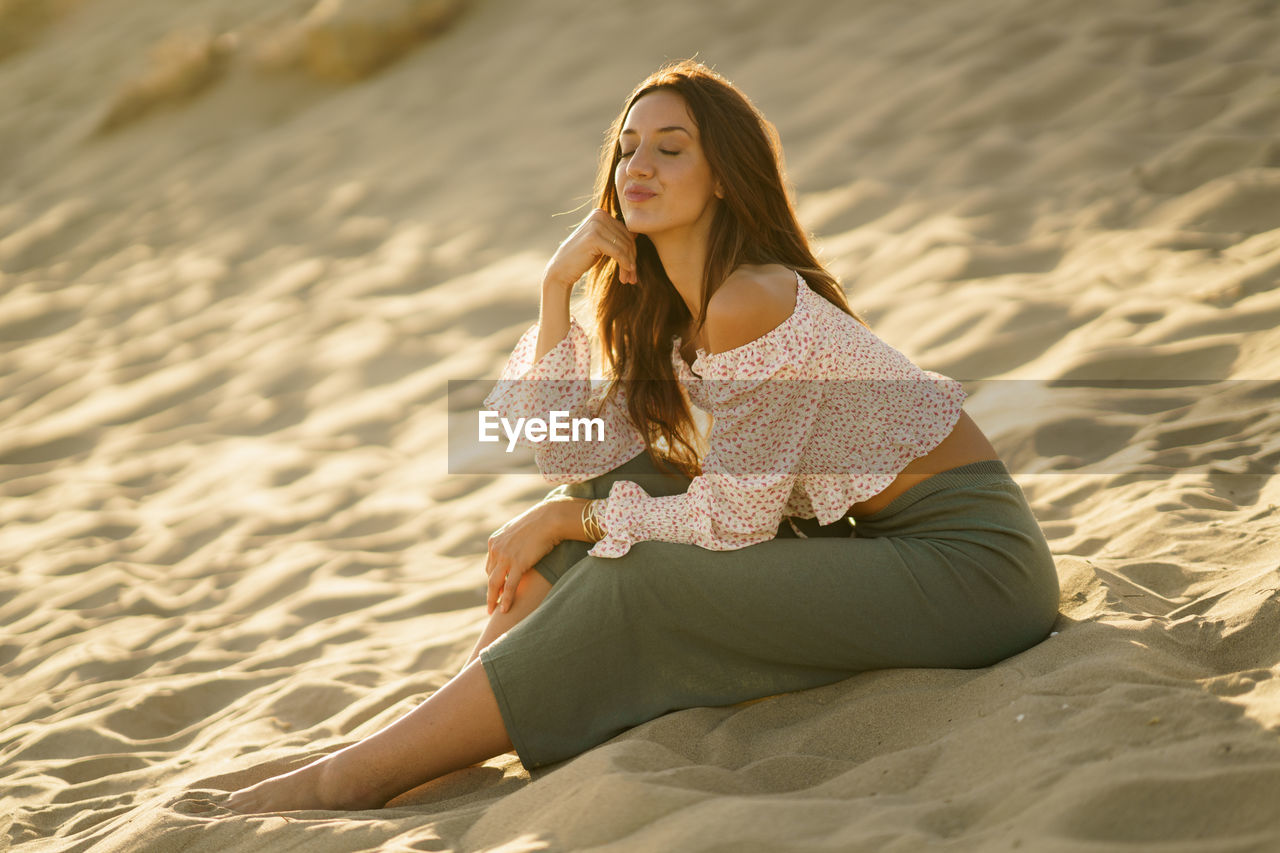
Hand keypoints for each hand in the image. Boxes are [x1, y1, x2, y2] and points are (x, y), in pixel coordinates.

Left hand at [484, 498, 569, 613]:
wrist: (549, 519)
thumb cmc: (539, 523)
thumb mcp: (518, 531)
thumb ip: (512, 542)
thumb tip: (515, 549)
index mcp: (494, 541)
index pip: (490, 565)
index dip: (494, 578)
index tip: (496, 590)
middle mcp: (496, 549)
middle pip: (490, 576)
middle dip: (491, 591)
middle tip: (491, 605)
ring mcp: (505, 556)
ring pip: (495, 584)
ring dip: (493, 600)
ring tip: (493, 612)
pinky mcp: (518, 563)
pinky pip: (509, 586)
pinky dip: (506, 599)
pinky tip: (505, 610)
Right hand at [543, 207, 638, 287]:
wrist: (561, 269)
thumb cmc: (583, 257)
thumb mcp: (602, 243)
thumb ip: (615, 236)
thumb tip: (637, 234)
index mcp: (601, 213)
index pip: (626, 232)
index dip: (633, 252)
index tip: (633, 269)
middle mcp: (599, 215)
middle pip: (627, 239)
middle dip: (632, 259)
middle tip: (633, 277)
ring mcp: (596, 225)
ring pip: (624, 247)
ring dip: (629, 265)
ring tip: (629, 279)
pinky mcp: (594, 237)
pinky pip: (618, 252)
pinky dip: (625, 264)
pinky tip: (626, 275)